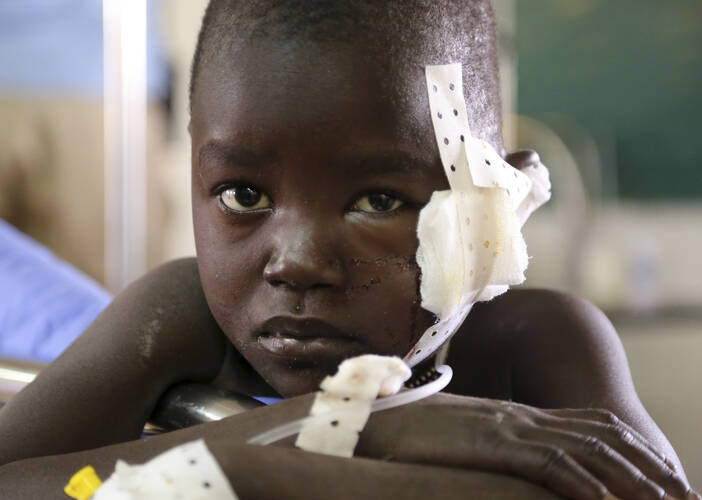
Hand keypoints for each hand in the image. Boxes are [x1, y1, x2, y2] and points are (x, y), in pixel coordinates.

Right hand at [355, 393, 696, 499]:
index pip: (594, 425)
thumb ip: (501, 449)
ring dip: (633, 480)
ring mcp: (510, 427)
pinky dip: (585, 484)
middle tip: (686, 497)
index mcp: (521, 417)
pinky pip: (549, 464)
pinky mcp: (492, 442)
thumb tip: (520, 470)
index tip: (666, 477)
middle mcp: (524, 418)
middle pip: (604, 437)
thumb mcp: (469, 441)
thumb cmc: (418, 435)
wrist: (380, 417)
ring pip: (588, 450)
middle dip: (650, 467)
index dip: (635, 448)